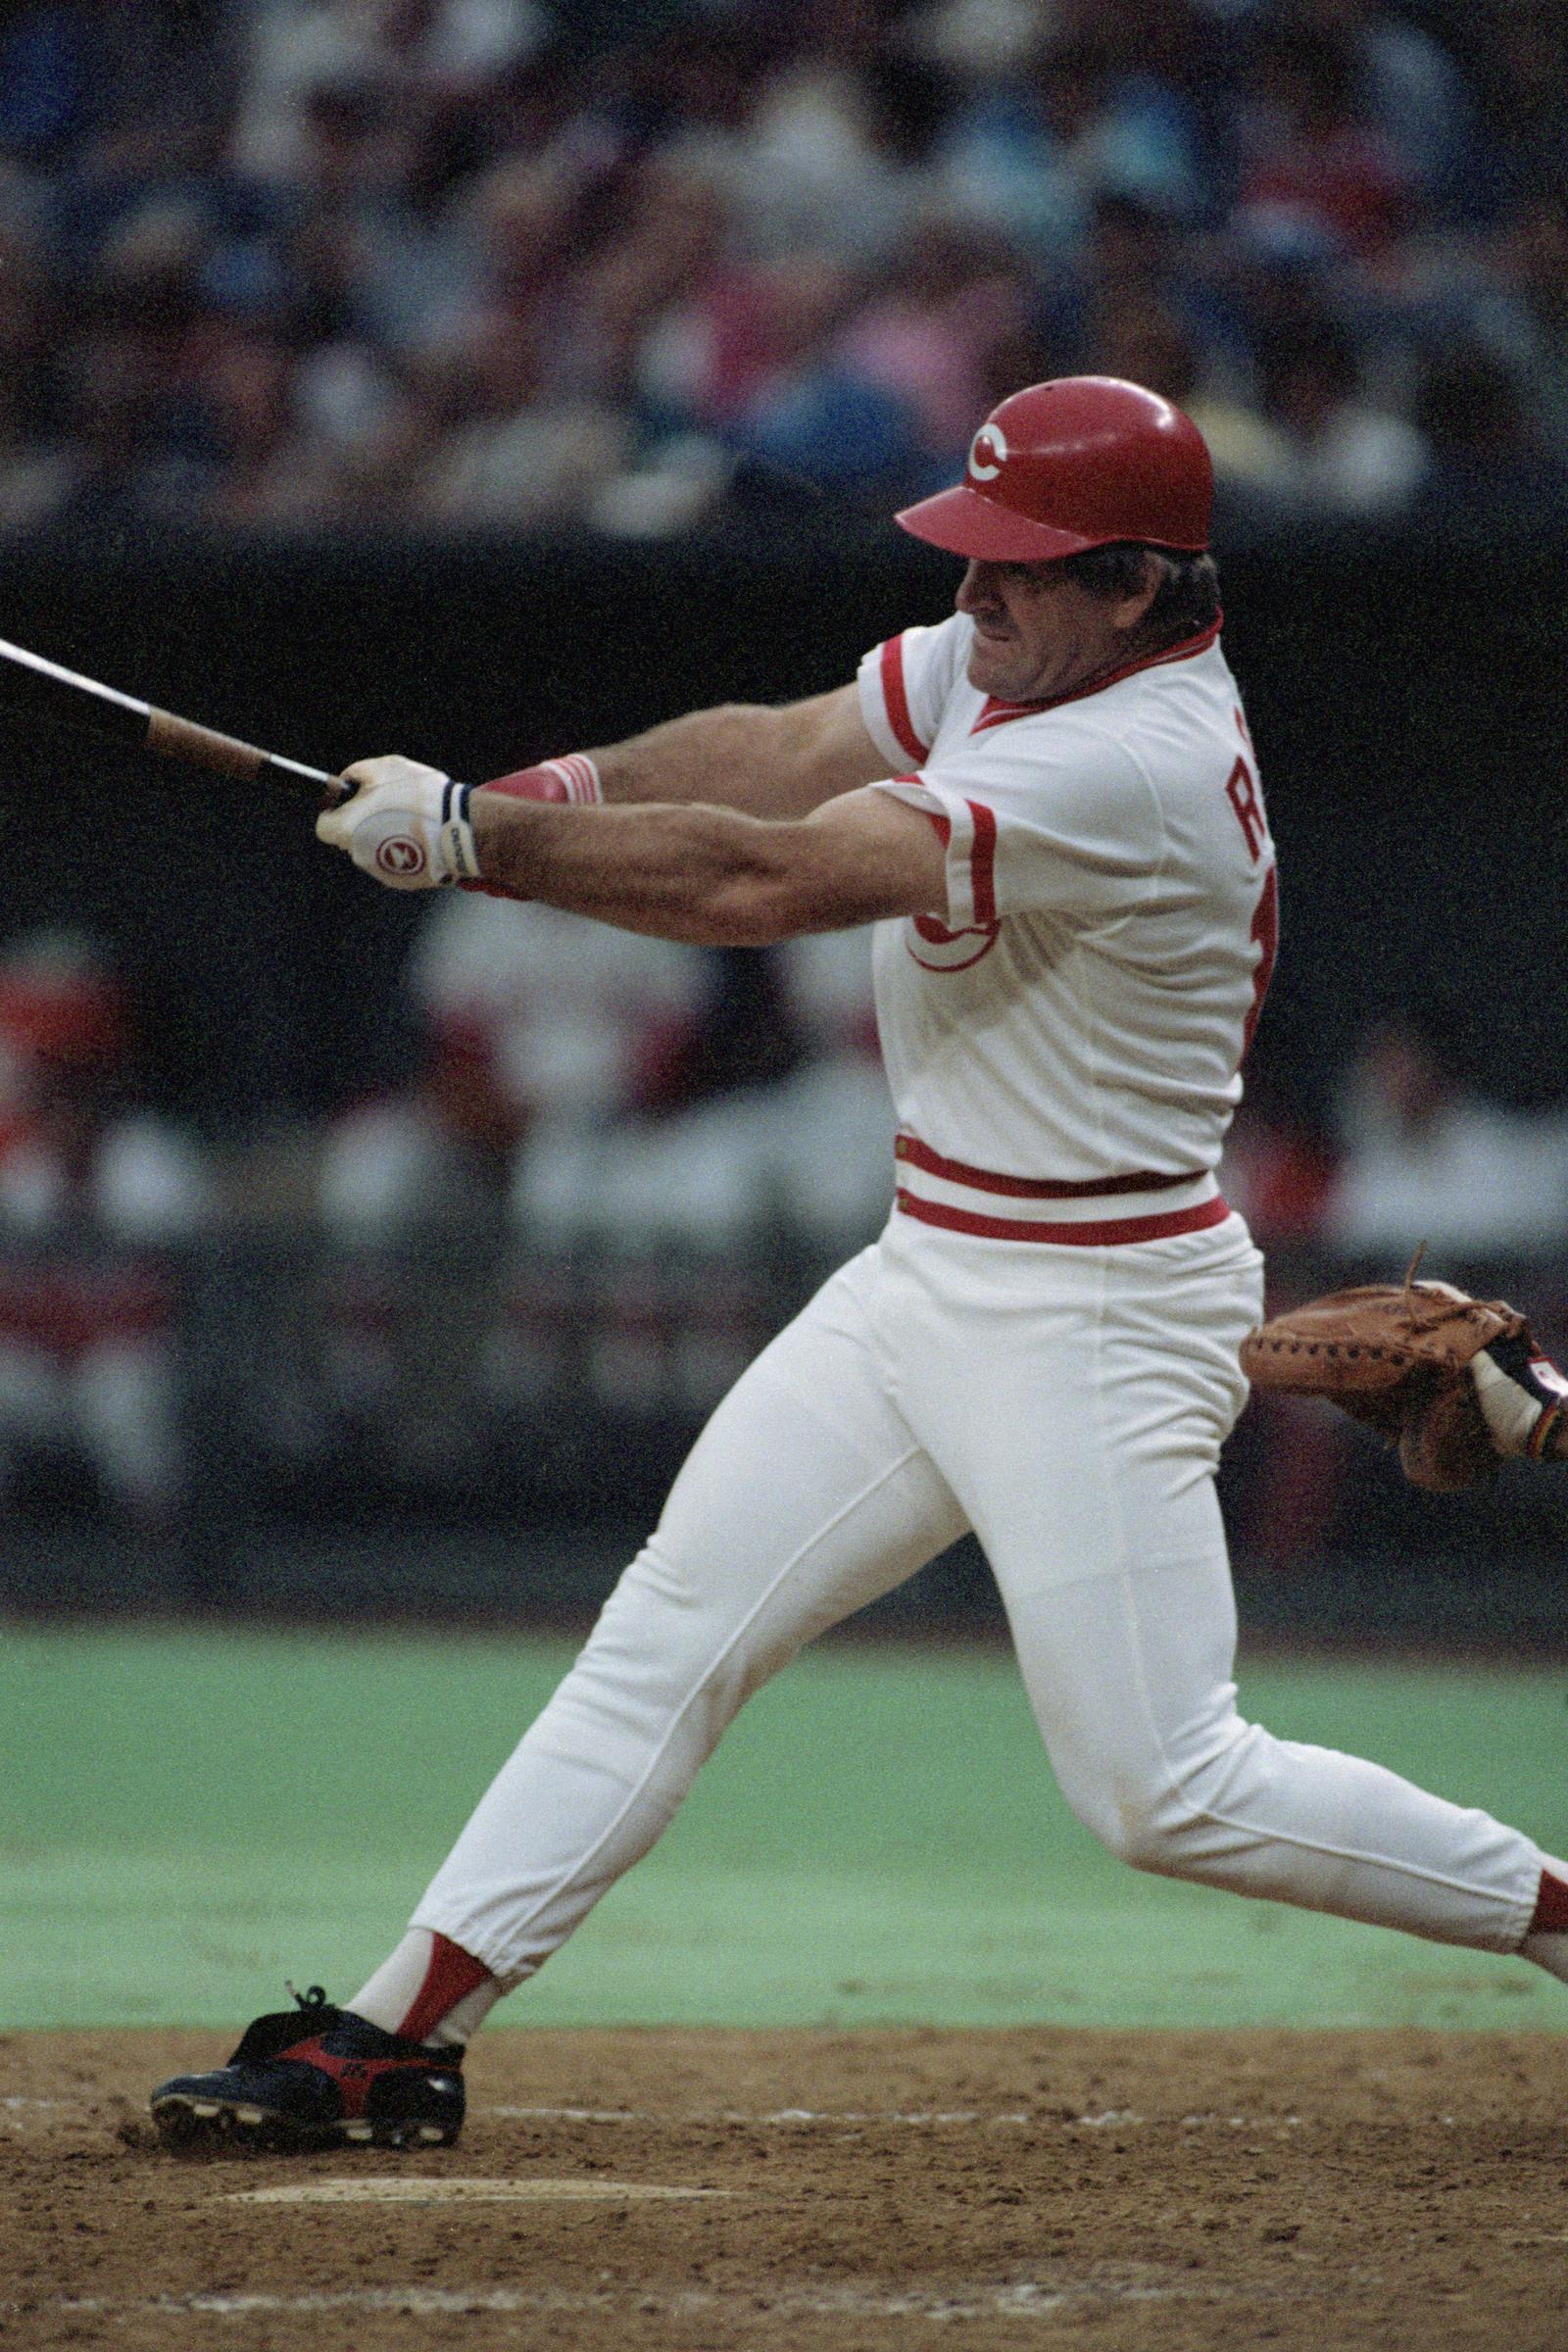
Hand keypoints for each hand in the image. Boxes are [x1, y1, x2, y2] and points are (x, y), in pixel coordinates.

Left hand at [316, 755, 479, 889]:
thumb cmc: (421, 797)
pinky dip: (403, 852)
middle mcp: (359, 855)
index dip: (335, 813)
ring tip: (409, 820)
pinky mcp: (402, 881)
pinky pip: (394, 864)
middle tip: (388, 807)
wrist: (461, 829)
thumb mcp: (385, 768)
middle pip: (350, 838)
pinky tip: (421, 836)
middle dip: (363, 823)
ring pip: (372, 851)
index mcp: (348, 829)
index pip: (324, 826)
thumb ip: (357, 773)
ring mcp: (381, 871)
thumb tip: (348, 781)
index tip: (351, 804)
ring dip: (384, 837)